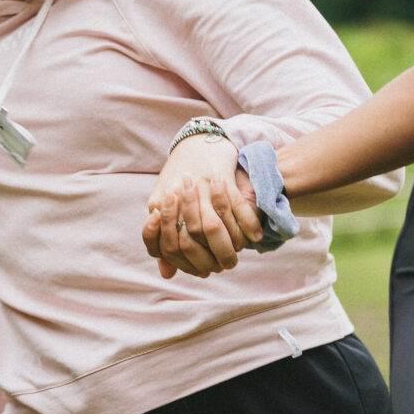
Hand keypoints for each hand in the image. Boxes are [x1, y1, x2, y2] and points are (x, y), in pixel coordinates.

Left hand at [142, 133, 260, 279]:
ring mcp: (196, 185)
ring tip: (242, 249)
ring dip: (231, 241)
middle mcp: (175, 195)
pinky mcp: (219, 175)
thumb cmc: (183, 176)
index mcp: (158, 203)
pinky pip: (235, 206)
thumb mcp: (168, 206)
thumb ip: (166, 240)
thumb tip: (166, 274)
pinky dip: (247, 223)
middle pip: (194, 237)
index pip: (169, 245)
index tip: (205, 268)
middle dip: (214, 253)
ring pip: (214, 225)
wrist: (198, 140)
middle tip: (228, 262)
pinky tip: (255, 235)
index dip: (189, 261)